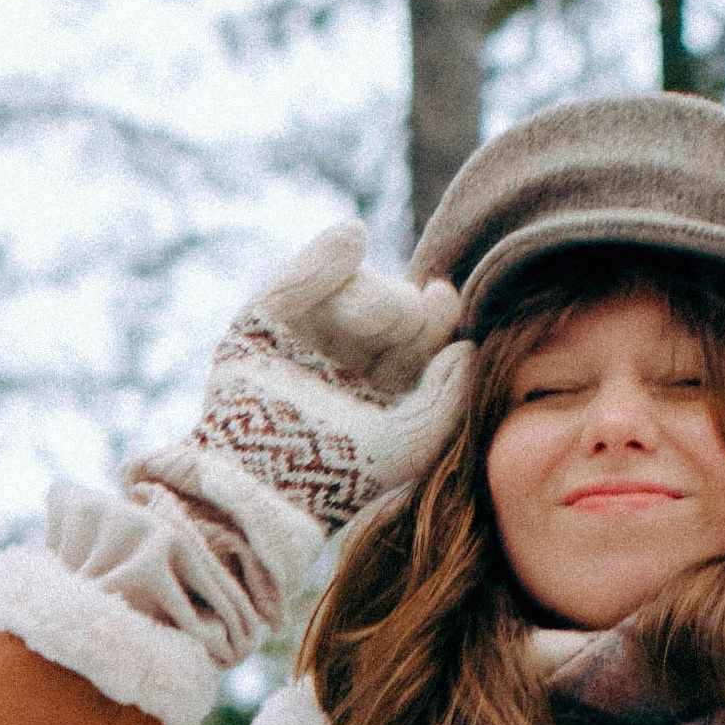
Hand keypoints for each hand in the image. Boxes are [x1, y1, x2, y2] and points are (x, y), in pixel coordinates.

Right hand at [132, 224, 472, 608]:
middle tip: (401, 317)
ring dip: (368, 290)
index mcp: (383, 393)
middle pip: (390, 307)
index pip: (421, 339)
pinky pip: (296, 282)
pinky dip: (323, 258)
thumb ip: (445, 398)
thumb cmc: (338, 478)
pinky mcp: (260, 326)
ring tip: (359, 314)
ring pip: (349, 289)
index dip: (436, 312)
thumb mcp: (407, 445)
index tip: (440, 298)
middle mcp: (346, 364)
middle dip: (400, 306)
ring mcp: (304, 342)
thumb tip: (467, 345)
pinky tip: (350, 239)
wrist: (257, 485)